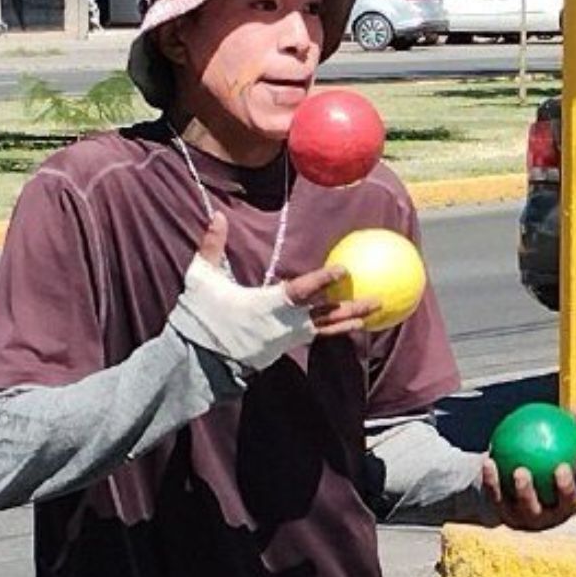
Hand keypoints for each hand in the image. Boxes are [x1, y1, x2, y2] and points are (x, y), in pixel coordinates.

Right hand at [198, 213, 379, 337]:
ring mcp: (284, 340)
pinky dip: (332, 331)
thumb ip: (212, 246)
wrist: (197, 361)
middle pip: (324, 316)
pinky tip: (346, 326)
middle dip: (352, 307)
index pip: (300, 291)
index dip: (322, 280)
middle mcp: (283, 325)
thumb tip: (217, 215)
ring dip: (348, 322)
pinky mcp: (282, 349)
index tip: (343, 271)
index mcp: (266, 306)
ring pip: (323, 330)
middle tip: (378, 299)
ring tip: (372, 317)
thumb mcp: (202, 279)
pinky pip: (313, 337)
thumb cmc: (200, 318)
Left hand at [481, 404, 575, 531]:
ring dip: (526, 491)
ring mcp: (532, 520)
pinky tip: (489, 462)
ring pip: (530, 509)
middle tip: (559, 468)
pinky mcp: (507, 519)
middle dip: (565, 490)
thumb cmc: (539, 458)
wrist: (506, 484)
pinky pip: (499, 499)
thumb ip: (567, 428)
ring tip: (521, 470)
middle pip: (566, 506)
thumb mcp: (553, 443)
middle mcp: (557, 514)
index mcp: (573, 496)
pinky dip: (493, 481)